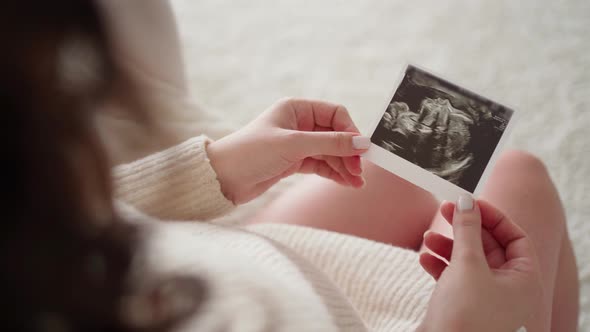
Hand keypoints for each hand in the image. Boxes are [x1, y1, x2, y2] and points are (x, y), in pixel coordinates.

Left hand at [207, 98, 369, 203]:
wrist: (223, 178)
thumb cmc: (251, 152)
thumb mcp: (293, 145)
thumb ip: (329, 143)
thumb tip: (362, 142)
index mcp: (297, 108)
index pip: (335, 114)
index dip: (350, 131)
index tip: (361, 150)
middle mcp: (298, 123)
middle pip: (335, 135)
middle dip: (348, 153)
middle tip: (359, 172)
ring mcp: (297, 144)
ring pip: (329, 152)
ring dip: (344, 166)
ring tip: (356, 183)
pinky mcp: (293, 162)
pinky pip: (321, 165)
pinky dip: (334, 173)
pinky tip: (346, 182)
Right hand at [418, 196, 542, 331]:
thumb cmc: (465, 315)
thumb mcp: (467, 264)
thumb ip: (467, 229)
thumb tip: (466, 200)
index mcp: (525, 280)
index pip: (515, 237)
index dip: (492, 217)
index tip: (470, 202)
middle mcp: (510, 289)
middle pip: (489, 246)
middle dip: (464, 229)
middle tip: (445, 209)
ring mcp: (487, 298)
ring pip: (469, 261)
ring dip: (447, 246)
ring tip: (427, 237)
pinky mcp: (466, 305)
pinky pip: (456, 277)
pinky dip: (440, 265)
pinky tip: (424, 258)